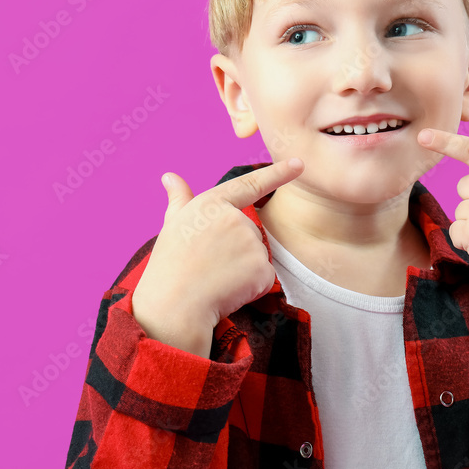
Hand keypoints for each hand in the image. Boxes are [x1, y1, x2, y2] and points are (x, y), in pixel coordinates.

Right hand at [131, 158, 304, 350]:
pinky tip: (228, 290)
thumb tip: (170, 177)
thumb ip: (179, 199)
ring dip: (242, 269)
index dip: (278, 173)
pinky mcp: (261, 268)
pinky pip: (263, 277)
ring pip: (256, 256)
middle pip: (250, 232)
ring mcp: (250, 243)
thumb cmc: (169, 266)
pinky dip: (250, 287)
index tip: (299, 163)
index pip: (251, 185)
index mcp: (213, 204)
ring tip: (214, 278)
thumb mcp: (173, 225)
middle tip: (207, 265)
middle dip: (235, 250)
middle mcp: (235, 218)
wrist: (174, 305)